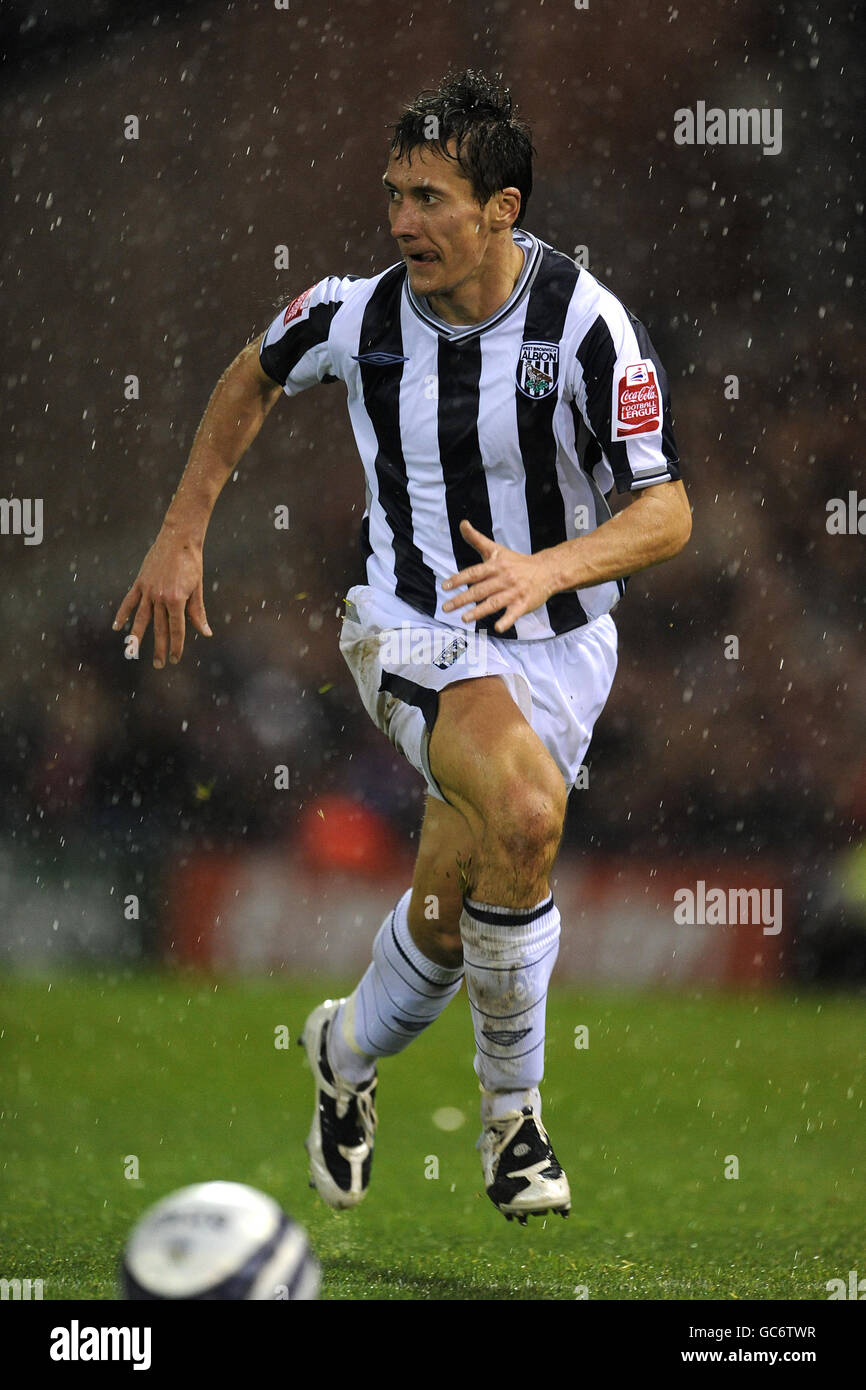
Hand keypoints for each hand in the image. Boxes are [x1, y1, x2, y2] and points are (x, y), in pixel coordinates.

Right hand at [113, 527, 211, 667]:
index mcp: (177, 600)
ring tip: (133, 653)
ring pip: (141, 619)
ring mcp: (148, 590)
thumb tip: (206, 633)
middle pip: (159, 628)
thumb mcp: (198, 588)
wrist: (178, 538)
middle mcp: (160, 597)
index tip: (176, 659)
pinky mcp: (140, 583)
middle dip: (160, 648)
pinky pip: (129, 602)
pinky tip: (117, 628)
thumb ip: (198, 612)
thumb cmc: (192, 563)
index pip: (177, 629)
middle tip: (159, 665)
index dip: (177, 645)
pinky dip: (123, 614)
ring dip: (138, 637)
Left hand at [441, 520, 558, 632]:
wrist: (547, 571)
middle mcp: (503, 578)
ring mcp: (514, 592)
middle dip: (462, 599)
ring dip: (478, 611)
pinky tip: (497, 627)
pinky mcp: (523, 604)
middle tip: (446, 608)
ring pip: (494, 602)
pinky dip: (506, 620)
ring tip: (464, 618)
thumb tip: (462, 523)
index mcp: (495, 566)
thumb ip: (477, 539)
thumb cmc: (517, 562)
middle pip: (480, 589)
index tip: (445, 587)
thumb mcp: (496, 550)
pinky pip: (514, 614)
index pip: (474, 573)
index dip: (459, 579)